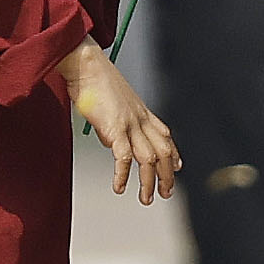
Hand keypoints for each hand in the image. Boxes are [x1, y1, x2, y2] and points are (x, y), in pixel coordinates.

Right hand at [62, 43, 179, 203]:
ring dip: (149, 182)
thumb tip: (109, 142)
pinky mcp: (115, 128)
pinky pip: (124, 158)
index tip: (177, 168)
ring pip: (148, 159)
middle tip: (166, 193)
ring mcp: (130, 124)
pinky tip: (120, 188)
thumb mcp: (110, 104)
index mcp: (141, 111)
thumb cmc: (92, 80)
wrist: (86, 65)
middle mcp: (140, 119)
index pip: (165, 136)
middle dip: (167, 175)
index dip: (173, 153)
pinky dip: (123, 175)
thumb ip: (114, 124)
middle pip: (163, 152)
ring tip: (146, 199)